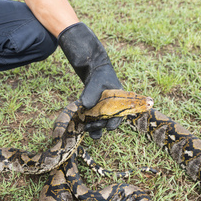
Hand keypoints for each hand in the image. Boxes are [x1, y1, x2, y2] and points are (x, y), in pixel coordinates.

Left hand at [58, 22, 123, 138]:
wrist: (94, 70)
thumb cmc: (100, 75)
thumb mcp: (97, 82)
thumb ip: (91, 93)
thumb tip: (84, 105)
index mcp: (119, 102)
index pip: (119, 116)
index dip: (114, 123)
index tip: (107, 127)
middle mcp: (112, 108)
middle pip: (108, 122)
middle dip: (99, 126)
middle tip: (89, 127)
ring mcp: (103, 110)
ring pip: (100, 123)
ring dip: (94, 128)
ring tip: (85, 130)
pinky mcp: (95, 111)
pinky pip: (92, 120)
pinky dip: (87, 123)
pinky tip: (80, 125)